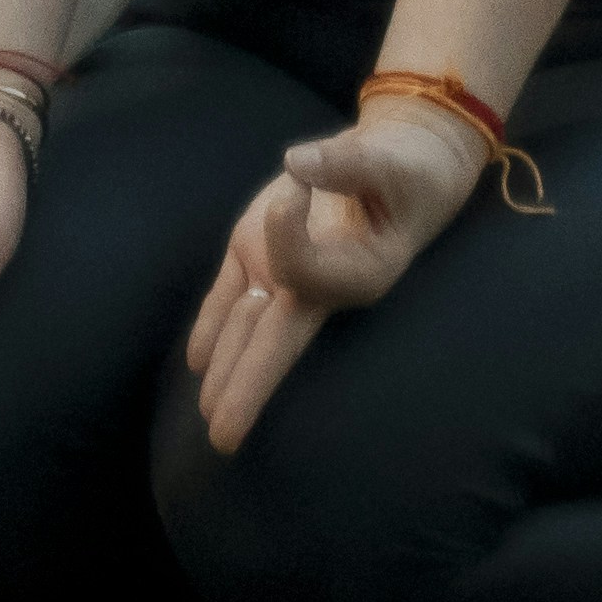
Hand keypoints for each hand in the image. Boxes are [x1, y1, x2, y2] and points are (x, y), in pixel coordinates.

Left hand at [182, 99, 483, 455]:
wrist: (399, 163)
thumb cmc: (405, 171)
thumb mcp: (392, 164)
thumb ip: (348, 164)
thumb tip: (297, 164)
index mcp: (360, 274)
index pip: (306, 274)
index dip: (287, 236)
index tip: (292, 187)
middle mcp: (320, 288)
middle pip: (280, 343)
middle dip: (250, 387)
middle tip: (222, 437)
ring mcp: (286, 274)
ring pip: (250, 327)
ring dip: (226, 367)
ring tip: (205, 414)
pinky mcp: (259, 250)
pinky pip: (233, 293)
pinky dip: (214, 323)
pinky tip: (197, 358)